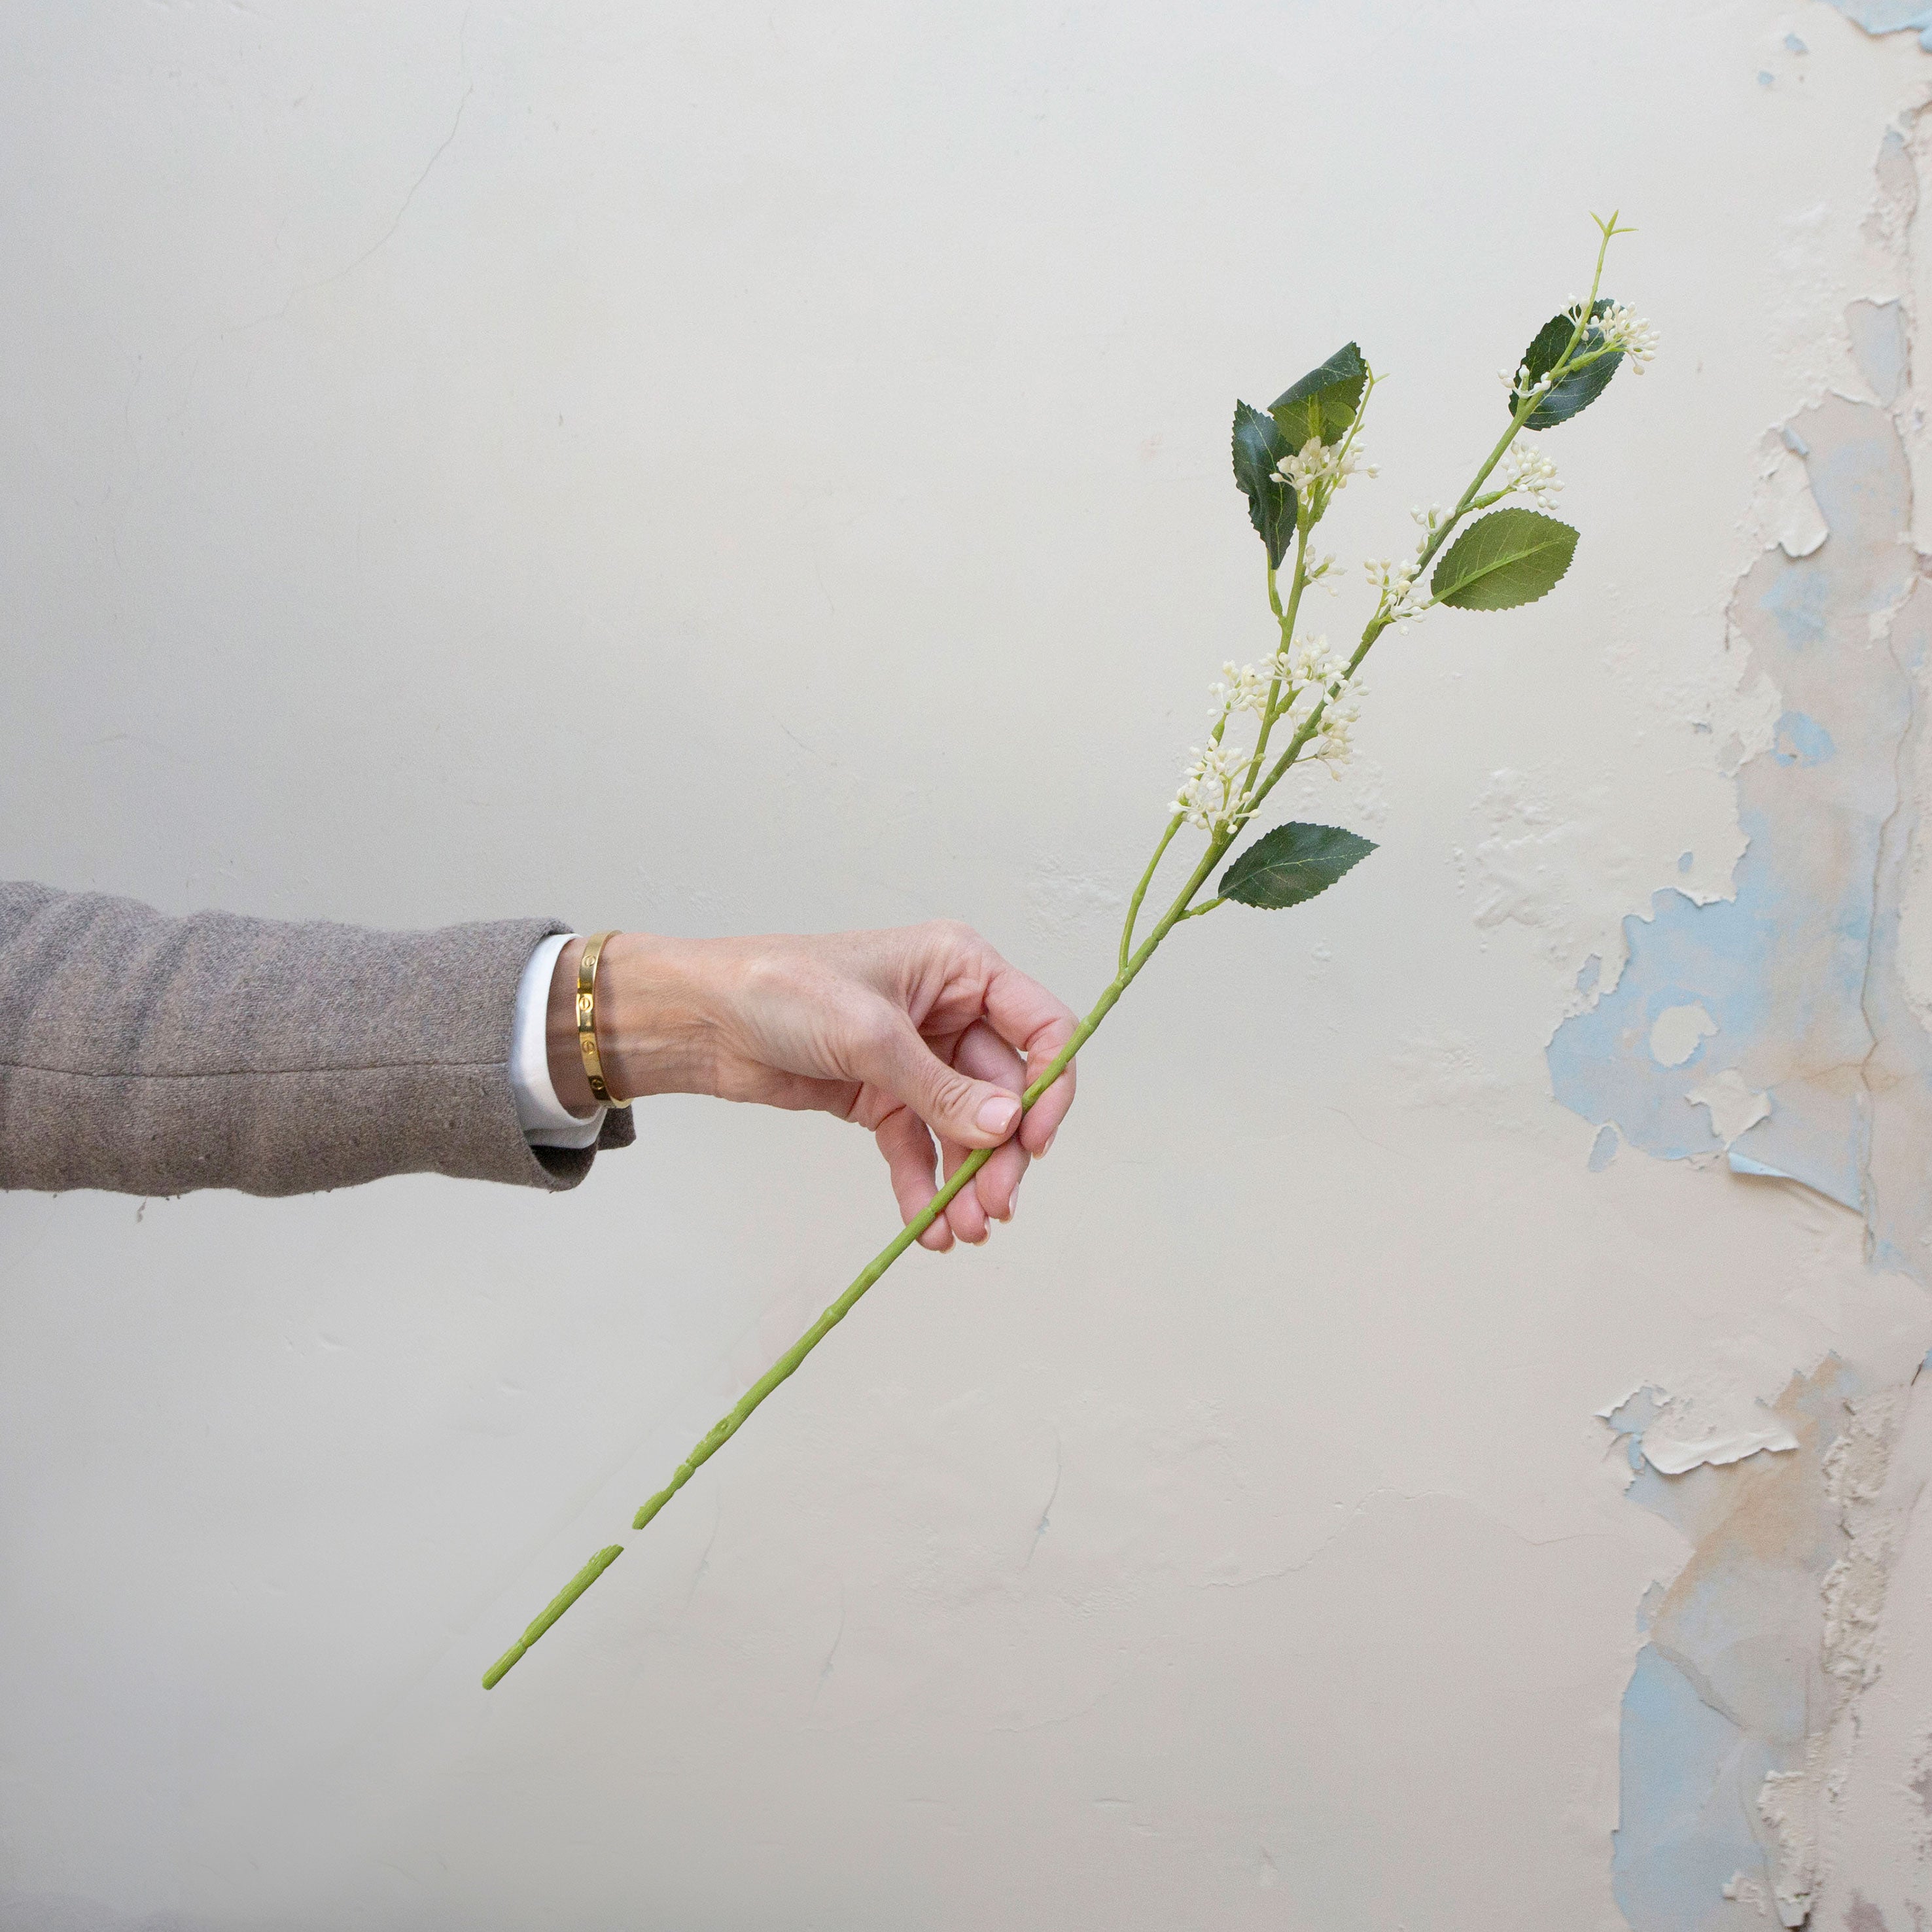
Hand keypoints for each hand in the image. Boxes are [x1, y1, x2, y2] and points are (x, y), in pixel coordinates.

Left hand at [548, 923, 1077, 1250]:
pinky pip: (918, 1146)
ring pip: (964, 1127)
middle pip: (1004, 1091)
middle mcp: (948, 1011)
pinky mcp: (880, 1096)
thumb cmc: (780, 988)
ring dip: (966, 1179)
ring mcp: (915, 1058)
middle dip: (1001, 1152)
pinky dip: (924, 1185)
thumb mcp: (869, 1035)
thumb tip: (1005, 1127)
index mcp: (960, 969)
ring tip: (959, 1230)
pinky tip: (924, 1225)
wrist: (699, 1018)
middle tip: (992, 1206)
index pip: (1040, 1027)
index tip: (1034, 1140)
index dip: (1049, 1085)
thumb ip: (941, 1088)